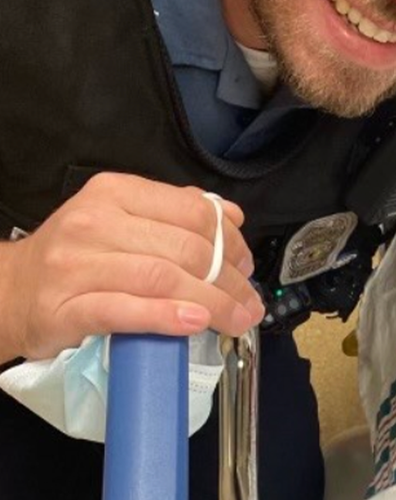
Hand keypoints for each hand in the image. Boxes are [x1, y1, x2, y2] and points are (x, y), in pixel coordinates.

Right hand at [0, 172, 264, 361]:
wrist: (11, 290)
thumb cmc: (77, 258)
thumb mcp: (123, 220)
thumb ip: (176, 213)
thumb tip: (231, 216)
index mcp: (116, 193)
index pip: (192, 212)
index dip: (230, 241)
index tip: (247, 265)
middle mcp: (95, 223)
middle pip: (185, 249)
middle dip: (229, 280)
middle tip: (249, 303)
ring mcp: (77, 266)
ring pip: (163, 279)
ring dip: (212, 303)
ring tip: (235, 319)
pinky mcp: (65, 308)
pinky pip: (125, 310)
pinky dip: (166, 318)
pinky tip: (195, 324)